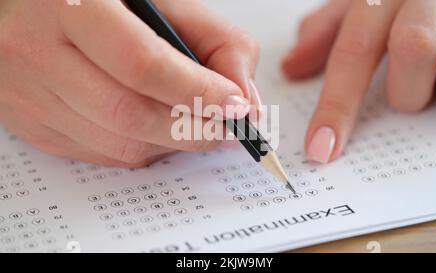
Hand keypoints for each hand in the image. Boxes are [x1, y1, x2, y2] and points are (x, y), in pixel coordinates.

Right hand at [0, 0, 260, 166]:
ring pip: (119, 144)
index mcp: (73, 5)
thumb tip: (244, 99)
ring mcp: (29, 95)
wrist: (27, 11)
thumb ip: (215, 41)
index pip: (142, 64)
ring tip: (193, 124)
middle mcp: (38, 52)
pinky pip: (102, 156)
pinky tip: (155, 127)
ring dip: (172, 143)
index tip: (236, 106)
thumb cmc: (101, 3)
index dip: (197, 92)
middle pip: (131, 114)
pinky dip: (144, 149)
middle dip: (194, 130)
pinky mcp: (31, 125)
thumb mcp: (162, 1)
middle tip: (227, 127)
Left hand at [282, 0, 435, 163]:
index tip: (321, 148)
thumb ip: (326, 31)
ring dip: (435, 86)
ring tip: (431, 77)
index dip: (335, 106)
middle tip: (403, 95)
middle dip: (406, 90)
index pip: (351, 52)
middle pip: (412, 48)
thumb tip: (291, 68)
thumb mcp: (362, 3)